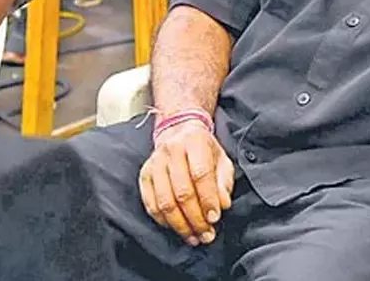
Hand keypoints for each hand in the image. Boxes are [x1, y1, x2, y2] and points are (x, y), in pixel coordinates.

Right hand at [139, 122, 234, 245]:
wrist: (178, 133)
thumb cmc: (204, 150)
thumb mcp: (222, 159)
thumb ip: (225, 181)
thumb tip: (223, 204)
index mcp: (194, 142)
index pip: (201, 175)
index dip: (208, 199)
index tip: (215, 218)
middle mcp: (171, 151)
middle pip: (182, 192)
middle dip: (195, 218)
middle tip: (206, 234)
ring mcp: (155, 164)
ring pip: (165, 201)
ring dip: (180, 225)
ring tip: (193, 237)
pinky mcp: (144, 176)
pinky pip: (151, 204)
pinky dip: (164, 221)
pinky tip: (177, 228)